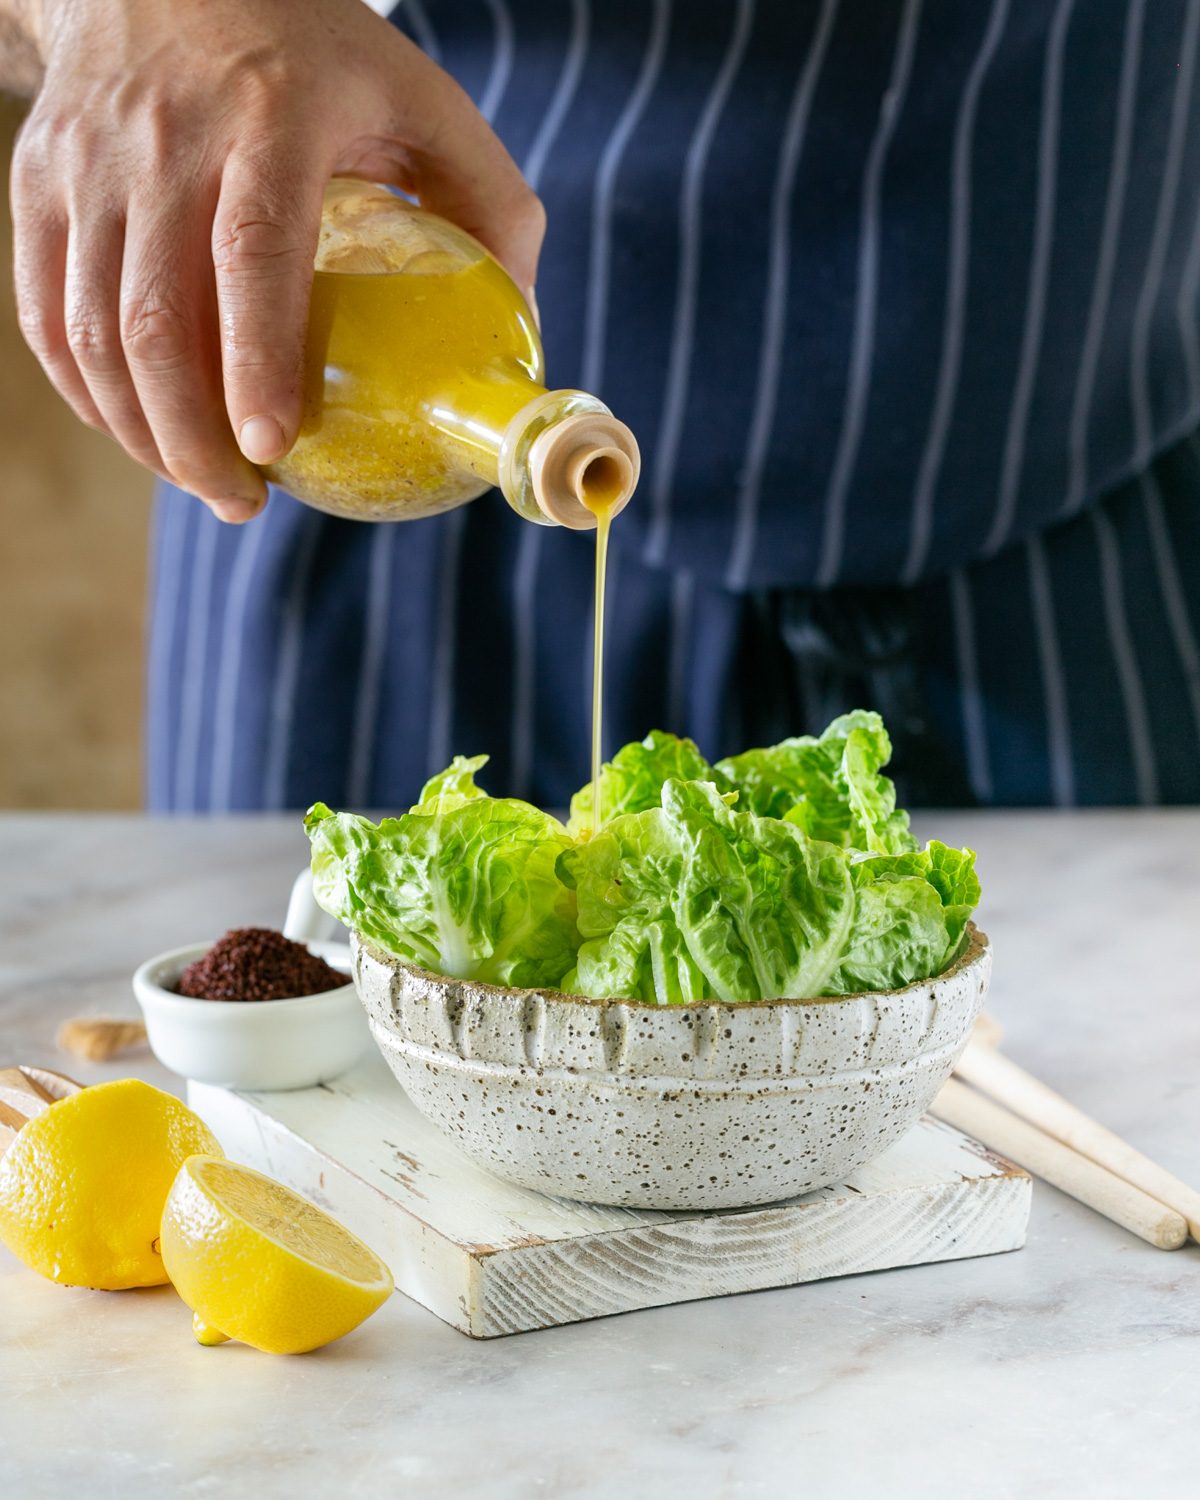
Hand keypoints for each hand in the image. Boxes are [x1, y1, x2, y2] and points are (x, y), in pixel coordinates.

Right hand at [10, 0, 543, 519]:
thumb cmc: (316, 56)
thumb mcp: (422, 101)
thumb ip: (492, 206)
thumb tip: (524, 328)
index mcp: (271, 115)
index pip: (252, 251)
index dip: (256, 359)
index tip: (274, 445)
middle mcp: (162, 138)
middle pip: (151, 318)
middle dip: (191, 438)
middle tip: (244, 501)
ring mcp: (85, 162)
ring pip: (88, 331)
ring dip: (143, 434)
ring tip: (206, 483)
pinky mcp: (37, 185)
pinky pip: (46, 315)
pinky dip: (89, 394)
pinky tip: (143, 433)